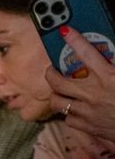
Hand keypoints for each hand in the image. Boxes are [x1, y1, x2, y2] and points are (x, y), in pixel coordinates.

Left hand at [46, 27, 114, 143]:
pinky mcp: (86, 127)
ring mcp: (87, 112)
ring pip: (57, 102)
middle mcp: (93, 94)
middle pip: (57, 82)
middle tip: (52, 69)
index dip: (74, 39)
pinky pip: (68, 118)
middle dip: (50, 73)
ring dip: (56, 94)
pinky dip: (70, 113)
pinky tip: (76, 108)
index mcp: (109, 77)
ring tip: (59, 90)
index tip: (64, 31)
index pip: (87, 53)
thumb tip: (110, 55)